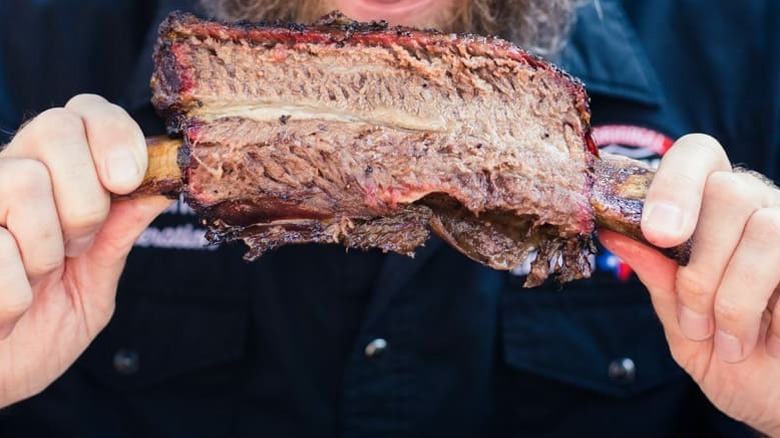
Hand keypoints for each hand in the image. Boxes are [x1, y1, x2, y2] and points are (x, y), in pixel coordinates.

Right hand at [0, 94, 170, 406]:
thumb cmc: (38, 334)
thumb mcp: (94, 283)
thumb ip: (120, 234)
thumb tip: (165, 184)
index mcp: (50, 183)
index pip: (82, 113)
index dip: (113, 133)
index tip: (128, 180)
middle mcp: (6, 180)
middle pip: (55, 127)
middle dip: (87, 196)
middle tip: (77, 245)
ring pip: (24, 179)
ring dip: (46, 247)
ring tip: (34, 279)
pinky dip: (13, 294)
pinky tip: (5, 310)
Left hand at [600, 134, 779, 435]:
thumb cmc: (732, 361)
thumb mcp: (683, 326)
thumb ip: (660, 279)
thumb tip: (613, 233)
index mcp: (714, 213)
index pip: (696, 154)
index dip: (674, 182)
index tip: (657, 235)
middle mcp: (760, 207)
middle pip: (725, 189)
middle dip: (700, 267)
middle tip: (695, 321)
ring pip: (762, 226)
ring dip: (734, 294)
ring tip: (728, 341)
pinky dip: (769, 309)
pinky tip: (768, 340)